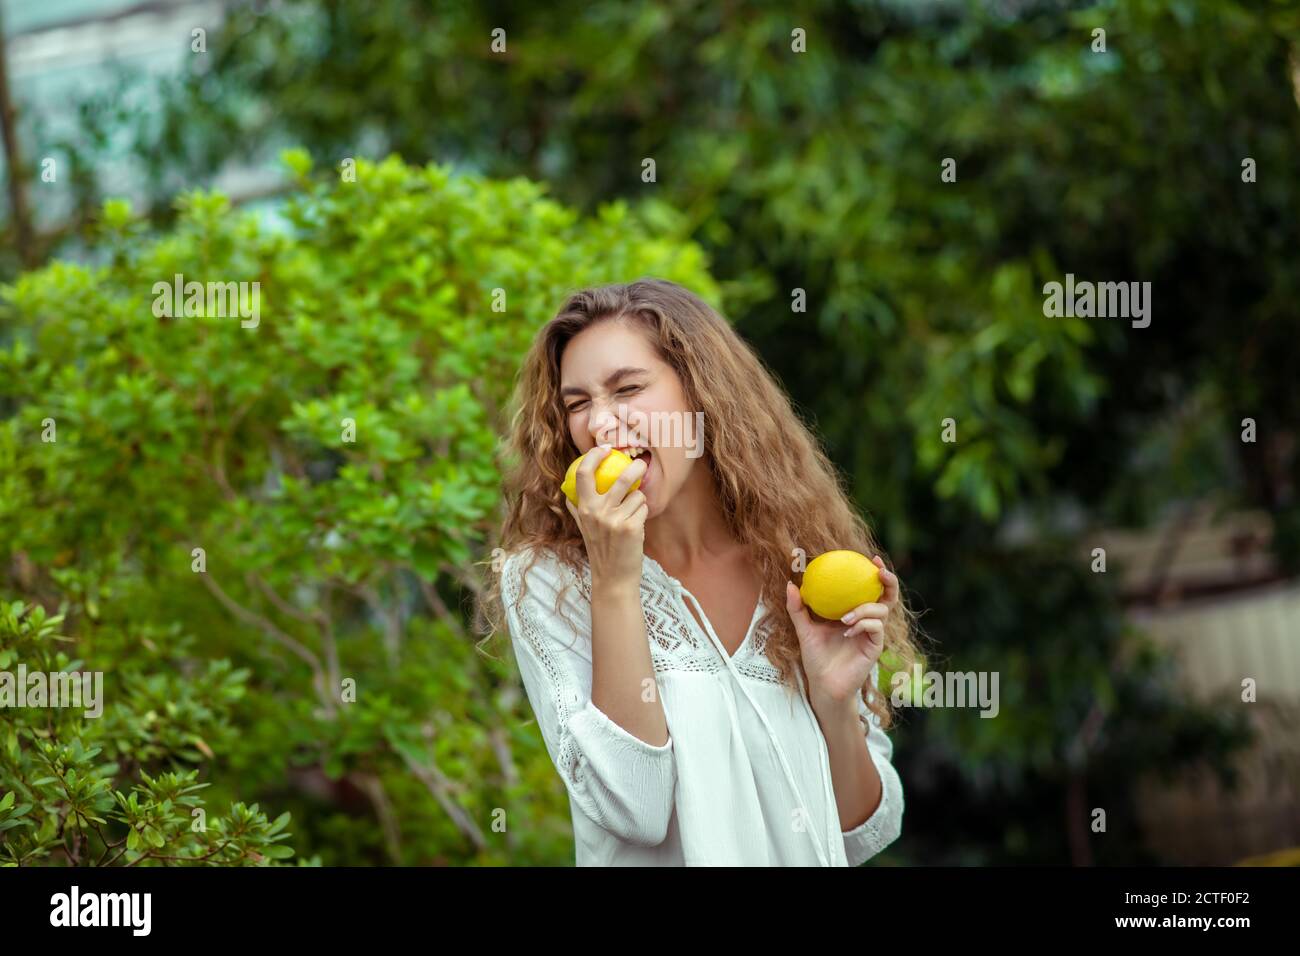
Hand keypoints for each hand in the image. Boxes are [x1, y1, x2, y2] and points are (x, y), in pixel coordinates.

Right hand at [564, 444, 648, 589]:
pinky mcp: (631, 528)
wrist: (613, 578)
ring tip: (633, 513)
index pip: (584, 473)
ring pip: (637, 494)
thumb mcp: (583, 529)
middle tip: (641, 464)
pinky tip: (636, 527)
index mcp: (583, 508)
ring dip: (639, 501)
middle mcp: (597, 512)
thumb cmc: (600, 550)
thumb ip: (577, 509)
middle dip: (635, 468)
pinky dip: (643, 514)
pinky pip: (644, 508)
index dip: (594, 455)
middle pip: (620, 478)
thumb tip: (568, 492)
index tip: (605, 449)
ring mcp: (615, 520)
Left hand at [785, 554, 898, 713]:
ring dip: (864, 609)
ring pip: (881, 611)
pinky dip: (863, 625)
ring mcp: (873, 634)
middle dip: (889, 581)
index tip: (871, 558)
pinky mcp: (875, 647)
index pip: (870, 589)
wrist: (822, 684)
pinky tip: (847, 631)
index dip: (876, 573)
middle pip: (888, 597)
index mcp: (855, 613)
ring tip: (845, 618)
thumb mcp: (804, 629)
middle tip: (879, 571)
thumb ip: (798, 608)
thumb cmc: (816, 657)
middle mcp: (868, 621)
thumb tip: (790, 584)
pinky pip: (875, 629)